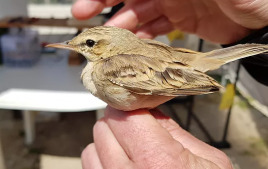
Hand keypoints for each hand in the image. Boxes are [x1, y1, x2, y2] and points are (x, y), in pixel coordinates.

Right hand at [72, 0, 267, 43]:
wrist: (265, 16)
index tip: (82, 9)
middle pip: (128, 2)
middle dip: (106, 15)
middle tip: (86, 30)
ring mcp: (175, 7)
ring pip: (139, 18)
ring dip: (122, 31)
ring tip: (107, 44)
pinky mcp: (182, 25)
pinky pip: (155, 31)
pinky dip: (142, 39)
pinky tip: (133, 46)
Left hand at [81, 106, 232, 168]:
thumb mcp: (208, 161)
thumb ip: (176, 131)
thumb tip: (151, 109)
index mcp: (158, 160)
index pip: (124, 115)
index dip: (130, 106)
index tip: (136, 106)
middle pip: (104, 128)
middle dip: (119, 123)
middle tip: (136, 129)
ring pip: (91, 148)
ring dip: (107, 144)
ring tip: (129, 150)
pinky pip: (90, 167)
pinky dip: (101, 161)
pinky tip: (121, 165)